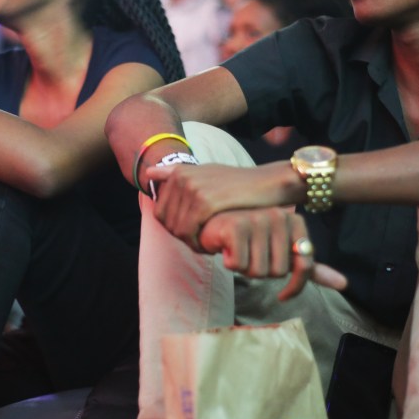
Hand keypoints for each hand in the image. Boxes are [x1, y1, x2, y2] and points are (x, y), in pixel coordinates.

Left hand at [147, 162, 282, 249]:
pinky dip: (197, 244)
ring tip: (208, 245)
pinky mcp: (205, 201)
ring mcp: (192, 188)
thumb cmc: (238, 183)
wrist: (268, 184)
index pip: (158, 211)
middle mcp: (182, 178)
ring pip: (177, 229)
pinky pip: (188, 231)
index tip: (191, 234)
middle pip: (165, 221)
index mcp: (180, 172)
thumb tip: (150, 172)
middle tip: (201, 244)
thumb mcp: (207, 173)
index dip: (172, 228)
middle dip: (181, 237)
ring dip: (190, 243)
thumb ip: (179, 173)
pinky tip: (212, 246)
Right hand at [198, 207, 346, 299]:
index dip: (294, 287)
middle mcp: (279, 215)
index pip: (305, 265)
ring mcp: (257, 218)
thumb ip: (309, 267)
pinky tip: (226, 249)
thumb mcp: (282, 252)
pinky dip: (230, 263)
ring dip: (244, 269)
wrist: (212, 225)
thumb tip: (343, 285)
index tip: (283, 295)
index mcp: (294, 220)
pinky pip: (239, 265)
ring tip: (238, 251)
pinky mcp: (236, 225)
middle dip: (261, 272)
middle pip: (277, 271)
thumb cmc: (248, 239)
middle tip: (250, 256)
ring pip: (258, 271)